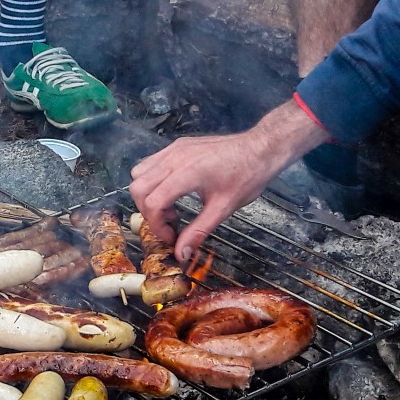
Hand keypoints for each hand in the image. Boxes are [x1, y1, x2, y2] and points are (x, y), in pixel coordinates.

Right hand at [131, 102, 330, 260]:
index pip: (152, 202)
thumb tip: (181, 254)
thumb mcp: (223, 209)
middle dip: (148, 211)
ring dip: (148, 194)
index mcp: (186, 173)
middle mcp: (174, 158)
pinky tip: (174, 191)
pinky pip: (151, 163)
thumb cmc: (247, 177)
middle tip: (170, 224)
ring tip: (171, 207)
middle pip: (138, 187)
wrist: (261, 149)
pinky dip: (153, 181)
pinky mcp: (177, 145)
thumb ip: (198, 231)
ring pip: (139, 173)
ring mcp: (174, 149)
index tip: (172, 237)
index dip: (157, 225)